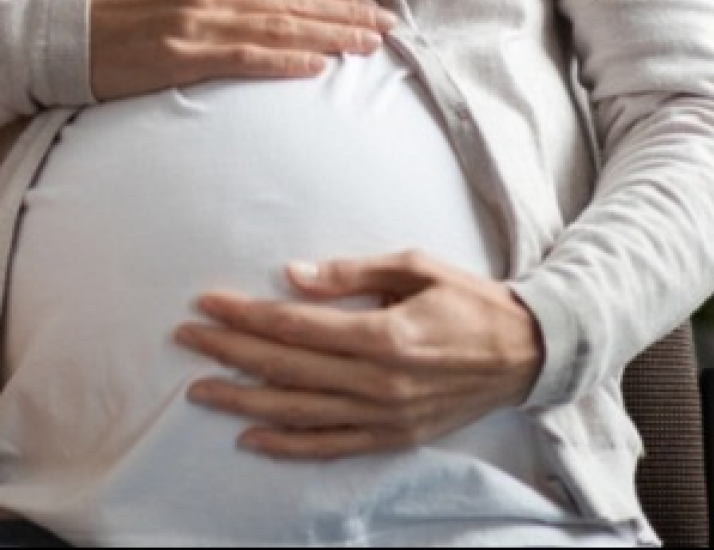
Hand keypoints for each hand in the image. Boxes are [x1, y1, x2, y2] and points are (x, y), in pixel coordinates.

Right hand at [89, 0, 395, 99]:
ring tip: (369, 45)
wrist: (67, 35)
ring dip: (329, 36)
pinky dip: (284, 61)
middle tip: (389, 26)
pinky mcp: (182, 53)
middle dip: (344, 14)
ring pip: (277, 27)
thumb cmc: (121, 15)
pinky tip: (317, 66)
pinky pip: (245, 57)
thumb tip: (272, 7)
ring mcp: (195, 19)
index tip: (370, 7)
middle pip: (290, 2)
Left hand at [175, 250, 544, 457]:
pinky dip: (288, 445)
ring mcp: (386, 417)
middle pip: (287, 369)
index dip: (245, 315)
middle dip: (230, 353)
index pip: (295, 327)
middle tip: (186, 338)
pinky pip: (331, 447)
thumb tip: (291, 274)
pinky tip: (251, 437)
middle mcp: (380, 383)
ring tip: (200, 389)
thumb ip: (349, 274)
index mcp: (384, 336)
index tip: (205, 302)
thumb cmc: (467, 299)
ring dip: (245, 401)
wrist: (527, 353)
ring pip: (300, 413)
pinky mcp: (394, 438)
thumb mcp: (412, 266)